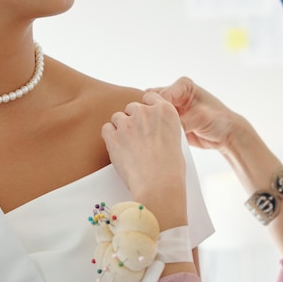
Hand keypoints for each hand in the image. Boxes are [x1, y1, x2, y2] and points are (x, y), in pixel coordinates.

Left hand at [102, 91, 186, 229]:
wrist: (159, 184)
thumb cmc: (171, 169)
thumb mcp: (176, 140)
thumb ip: (163, 128)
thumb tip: (153, 130)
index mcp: (165, 110)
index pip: (150, 97)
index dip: (147, 108)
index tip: (145, 118)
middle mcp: (146, 112)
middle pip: (132, 107)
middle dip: (133, 119)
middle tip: (137, 138)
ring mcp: (128, 122)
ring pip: (118, 117)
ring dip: (121, 128)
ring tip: (128, 146)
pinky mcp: (113, 135)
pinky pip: (106, 129)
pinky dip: (110, 137)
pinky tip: (118, 148)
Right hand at [148, 77, 238, 152]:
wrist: (226, 134)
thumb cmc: (220, 120)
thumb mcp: (202, 118)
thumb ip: (183, 122)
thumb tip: (165, 129)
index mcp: (183, 86)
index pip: (162, 95)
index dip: (156, 109)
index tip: (156, 123)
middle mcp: (175, 94)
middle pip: (152, 101)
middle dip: (150, 115)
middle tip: (149, 129)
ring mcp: (171, 107)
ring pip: (151, 112)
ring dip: (151, 123)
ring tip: (151, 134)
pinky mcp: (169, 119)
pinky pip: (156, 123)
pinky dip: (153, 130)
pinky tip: (153, 137)